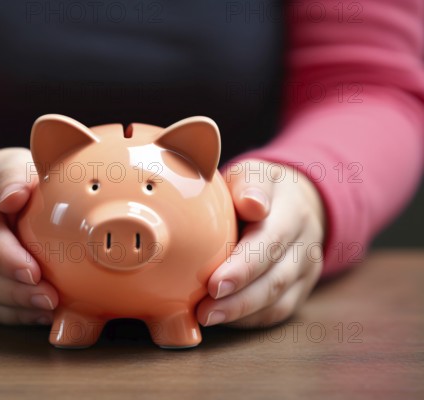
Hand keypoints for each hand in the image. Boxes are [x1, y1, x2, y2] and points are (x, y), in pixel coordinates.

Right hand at [0, 148, 57, 324]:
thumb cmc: (2, 181)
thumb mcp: (9, 164)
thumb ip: (13, 174)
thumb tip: (13, 196)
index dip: (4, 255)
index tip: (34, 271)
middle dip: (14, 288)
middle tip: (50, 297)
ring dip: (15, 305)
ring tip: (50, 307)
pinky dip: (10, 315)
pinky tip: (37, 314)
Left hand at [197, 159, 324, 327]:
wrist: (295, 201)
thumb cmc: (258, 189)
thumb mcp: (253, 173)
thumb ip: (250, 184)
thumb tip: (253, 204)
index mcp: (292, 210)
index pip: (270, 240)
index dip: (244, 266)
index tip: (215, 283)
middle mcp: (305, 242)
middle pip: (275, 277)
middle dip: (239, 298)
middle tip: (205, 310)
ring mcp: (306, 269)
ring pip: (278, 300)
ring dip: (241, 313)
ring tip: (207, 318)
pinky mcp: (300, 289)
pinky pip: (278, 311)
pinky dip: (250, 319)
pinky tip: (224, 319)